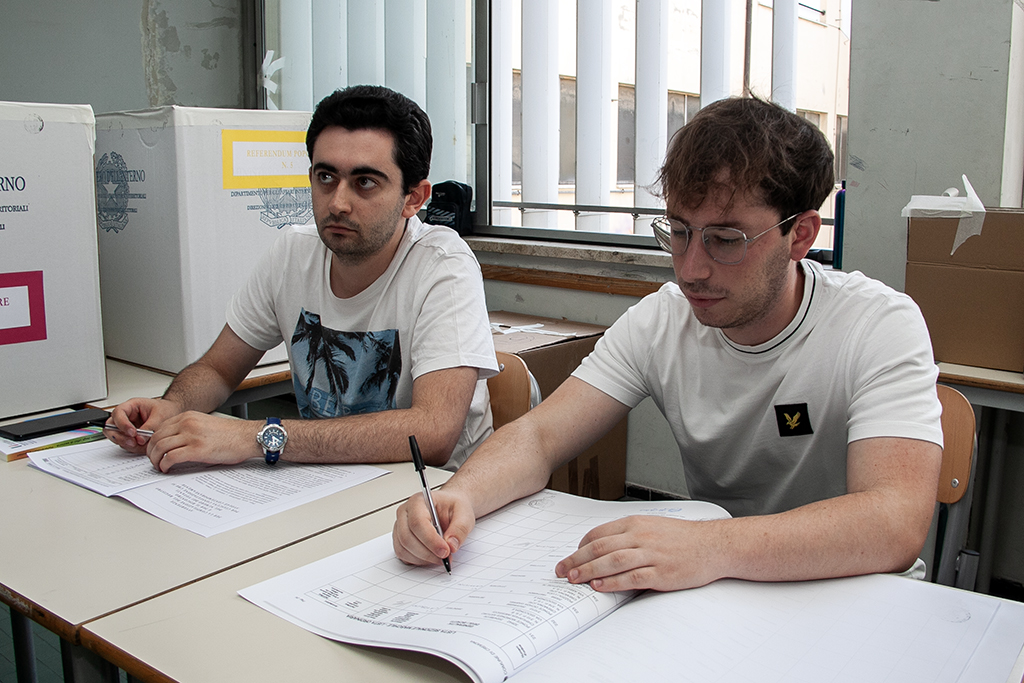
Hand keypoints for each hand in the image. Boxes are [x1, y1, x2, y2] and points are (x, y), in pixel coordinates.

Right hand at [106, 397, 182, 453]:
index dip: (122, 424)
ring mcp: (126, 428)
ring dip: (127, 444)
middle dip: (120, 437)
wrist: (172, 414)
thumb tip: (140, 439)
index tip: (133, 432)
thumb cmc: (165, 409)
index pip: (118, 413)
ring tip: (142, 444)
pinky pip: (126, 444)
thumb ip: (150, 427)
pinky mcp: (131, 438)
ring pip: (116, 438)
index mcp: (131, 406)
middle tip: (133, 442)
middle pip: (110, 427)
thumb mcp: (160, 416)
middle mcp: (126, 417)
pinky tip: (144, 446)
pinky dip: (133, 447)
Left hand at [144, 411, 258, 471]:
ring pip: (160, 447)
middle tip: (153, 460)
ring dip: (155, 460)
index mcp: (188, 417)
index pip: (160, 428)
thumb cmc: (231, 434)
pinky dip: (164, 465)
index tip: (154, 450)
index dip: (153, 441)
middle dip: (151, 452)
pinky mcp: (196, 450)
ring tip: (159, 466)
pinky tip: (166, 469)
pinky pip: (170, 458)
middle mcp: (187, 424)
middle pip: (156, 438)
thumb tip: (175, 444)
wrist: (248, 437)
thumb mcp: (205, 425)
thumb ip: (189, 430)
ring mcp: (191, 436)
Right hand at [393, 489, 475, 567]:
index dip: (431, 540)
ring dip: (423, 559)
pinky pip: (403, 555)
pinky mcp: (400, 540)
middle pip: (407, 538)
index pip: (417, 522)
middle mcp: (405, 513)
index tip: (446, 551)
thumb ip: (460, 529)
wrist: (450, 508)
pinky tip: (431, 557)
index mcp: (418, 501)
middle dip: (428, 553)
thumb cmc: (454, 507)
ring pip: (403, 549)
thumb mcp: (465, 513)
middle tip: (446, 558)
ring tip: (441, 558)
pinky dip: (418, 561)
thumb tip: (451, 545)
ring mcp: (400, 527)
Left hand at [555, 515, 724, 592]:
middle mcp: (641, 536)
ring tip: (574, 579)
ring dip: (588, 570)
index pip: (599, 533)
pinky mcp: (662, 573)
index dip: (580, 546)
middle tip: (561, 570)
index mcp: (636, 523)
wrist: (714, 545)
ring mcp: (651, 555)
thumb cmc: (684, 538)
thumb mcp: (652, 527)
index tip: (571, 557)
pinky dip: (613, 582)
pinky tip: (600, 586)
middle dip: (576, 559)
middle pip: (599, 547)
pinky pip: (632, 577)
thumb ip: (629, 535)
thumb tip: (604, 548)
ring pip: (612, 561)